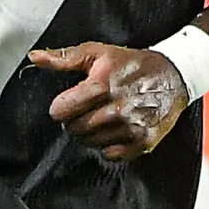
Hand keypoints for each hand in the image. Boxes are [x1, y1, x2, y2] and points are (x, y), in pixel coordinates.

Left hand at [28, 43, 190, 162]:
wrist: (174, 75)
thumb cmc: (132, 64)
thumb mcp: (98, 53)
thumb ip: (64, 58)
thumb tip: (34, 57)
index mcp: (101, 85)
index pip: (60, 110)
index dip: (61, 106)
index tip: (69, 102)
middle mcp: (116, 109)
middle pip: (74, 129)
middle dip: (75, 120)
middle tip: (88, 109)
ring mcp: (131, 127)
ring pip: (90, 143)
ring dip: (91, 133)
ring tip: (103, 117)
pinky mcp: (143, 141)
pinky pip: (111, 155)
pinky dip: (109, 145)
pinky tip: (115, 129)